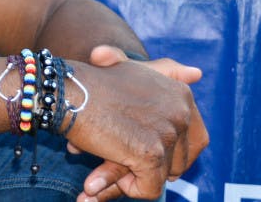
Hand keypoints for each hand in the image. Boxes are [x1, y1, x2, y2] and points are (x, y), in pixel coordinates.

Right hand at [64, 46, 207, 201]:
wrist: (63, 91)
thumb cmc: (92, 83)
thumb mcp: (134, 70)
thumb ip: (166, 72)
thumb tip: (197, 73)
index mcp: (180, 94)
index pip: (195, 140)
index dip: (170, 154)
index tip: (143, 153)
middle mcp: (181, 112)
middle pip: (180, 162)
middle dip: (149, 168)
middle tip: (116, 160)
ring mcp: (168, 132)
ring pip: (162, 177)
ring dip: (131, 178)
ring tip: (102, 168)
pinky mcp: (151, 153)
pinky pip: (148, 189)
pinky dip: (125, 188)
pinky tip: (99, 175)